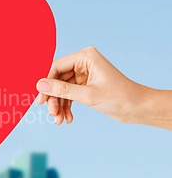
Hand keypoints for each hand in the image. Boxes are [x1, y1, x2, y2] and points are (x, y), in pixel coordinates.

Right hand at [36, 46, 164, 126]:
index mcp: (85, 57)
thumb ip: (62, 90)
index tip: (40, 99)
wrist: (138, 108)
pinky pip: (69, 94)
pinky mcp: (85, 85)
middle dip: (54, 98)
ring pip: (62, 89)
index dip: (46, 83)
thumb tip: (40, 86)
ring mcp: (84, 74)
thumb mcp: (87, 95)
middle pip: (57, 79)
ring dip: (59, 105)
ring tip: (59, 120)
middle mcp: (83, 62)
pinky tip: (67, 118)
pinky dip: (67, 106)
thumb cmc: (119, 97)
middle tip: (51, 113)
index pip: (57, 67)